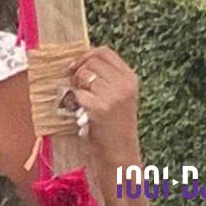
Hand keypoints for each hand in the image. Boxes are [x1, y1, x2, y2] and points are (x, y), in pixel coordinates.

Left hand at [69, 46, 140, 160]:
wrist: (120, 154)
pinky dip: (75, 102)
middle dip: (78, 71)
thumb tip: (79, 60)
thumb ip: (106, 77)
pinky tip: (82, 112)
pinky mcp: (100, 107)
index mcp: (130, 78)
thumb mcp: (119, 96)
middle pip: (91, 62)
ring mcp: (114, 95)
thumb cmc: (114, 125)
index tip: (75, 66)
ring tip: (83, 102)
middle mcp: (125, 84)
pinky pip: (77, 93)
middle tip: (76, 86)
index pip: (104, 51)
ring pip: (83, 76)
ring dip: (77, 87)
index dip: (85, 55)